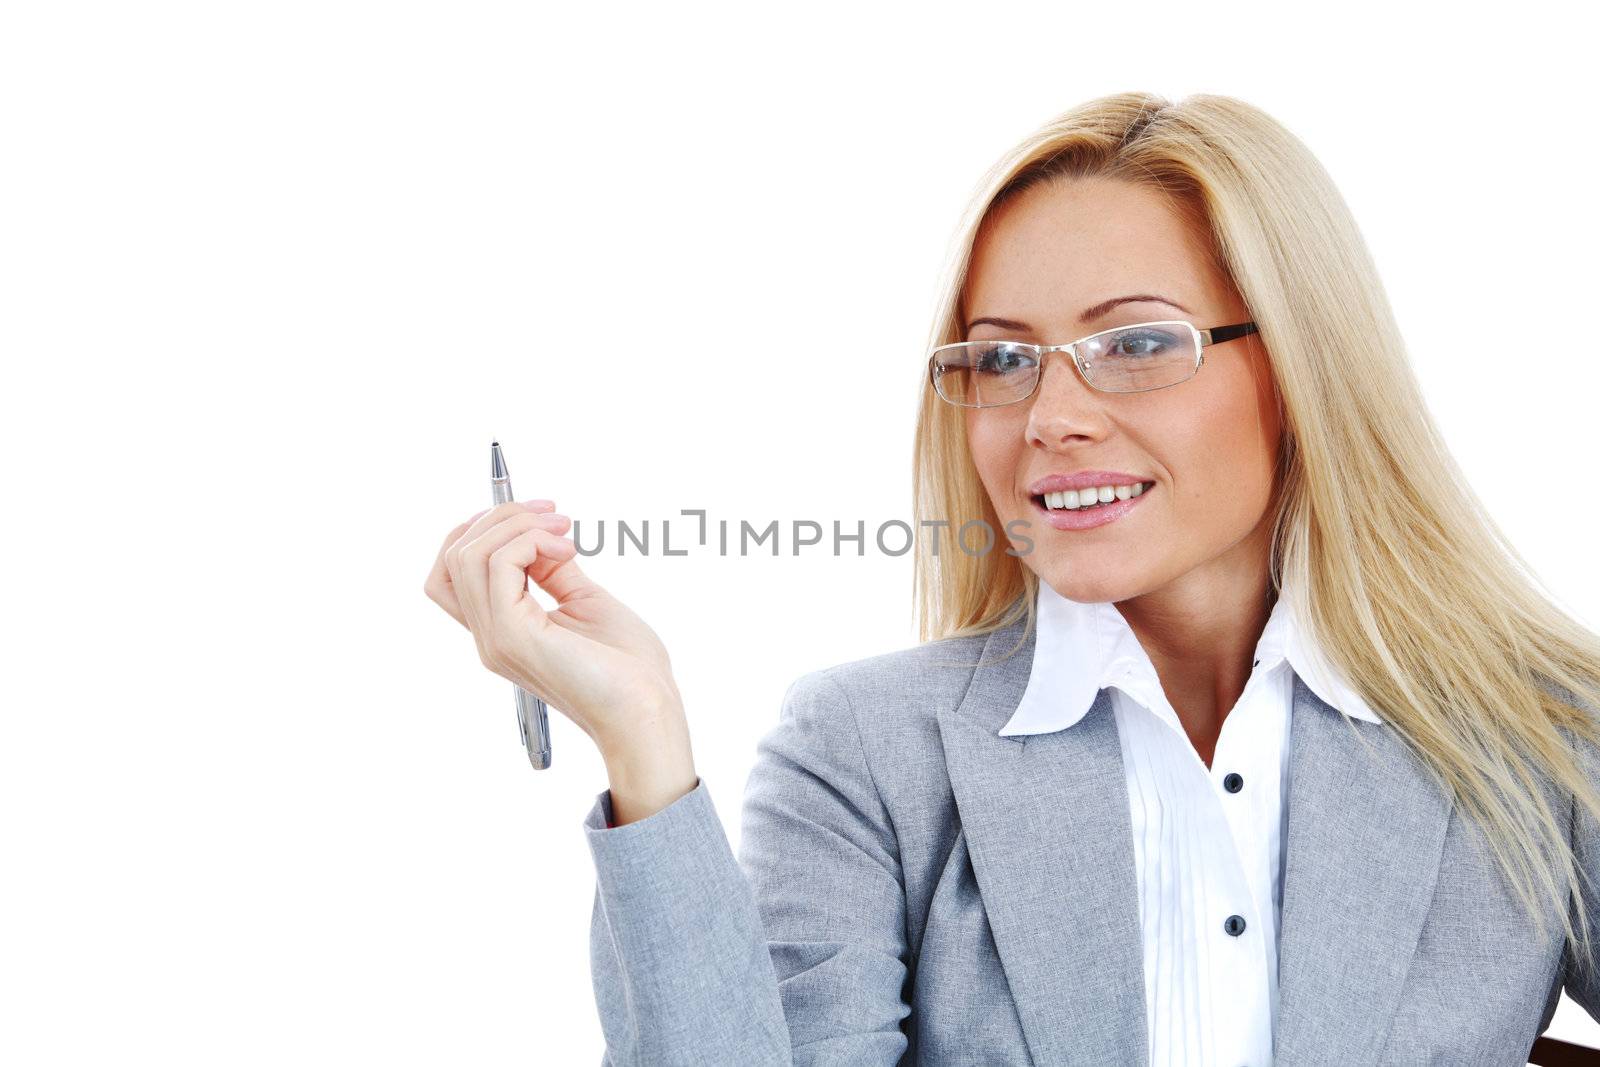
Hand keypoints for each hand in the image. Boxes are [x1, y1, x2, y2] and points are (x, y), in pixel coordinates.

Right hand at [422, 500, 686, 754]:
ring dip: (517, 524)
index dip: (478, 531)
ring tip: (564, 532)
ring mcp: (496, 639)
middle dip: (501, 517)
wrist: (647, 711)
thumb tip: (540, 534)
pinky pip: (497, 566)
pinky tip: (566, 550)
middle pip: (454, 556)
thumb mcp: (586, 601)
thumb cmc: (629, 668)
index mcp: (502, 631)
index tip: (532, 515)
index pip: (450, 574)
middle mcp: (489, 637)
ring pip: (467, 555)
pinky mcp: (513, 636)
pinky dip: (528, 541)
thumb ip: (555, 570)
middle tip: (555, 516)